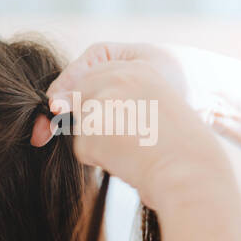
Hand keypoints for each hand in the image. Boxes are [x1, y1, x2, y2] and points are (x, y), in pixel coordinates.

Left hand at [32, 53, 228, 210]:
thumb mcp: (153, 107)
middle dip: (96, 124)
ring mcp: (103, 100)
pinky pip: (83, 149)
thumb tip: (50, 110)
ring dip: (101, 142)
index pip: (94, 78)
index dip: (97, 104)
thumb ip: (112, 98)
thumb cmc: (178, 147)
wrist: (191, 172)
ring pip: (82, 125)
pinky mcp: (92, 128)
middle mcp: (118, 77)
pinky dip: (102, 160)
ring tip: (137, 149)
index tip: (119, 123)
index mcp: (139, 68)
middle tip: (132, 139)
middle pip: (81, 99)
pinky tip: (131, 160)